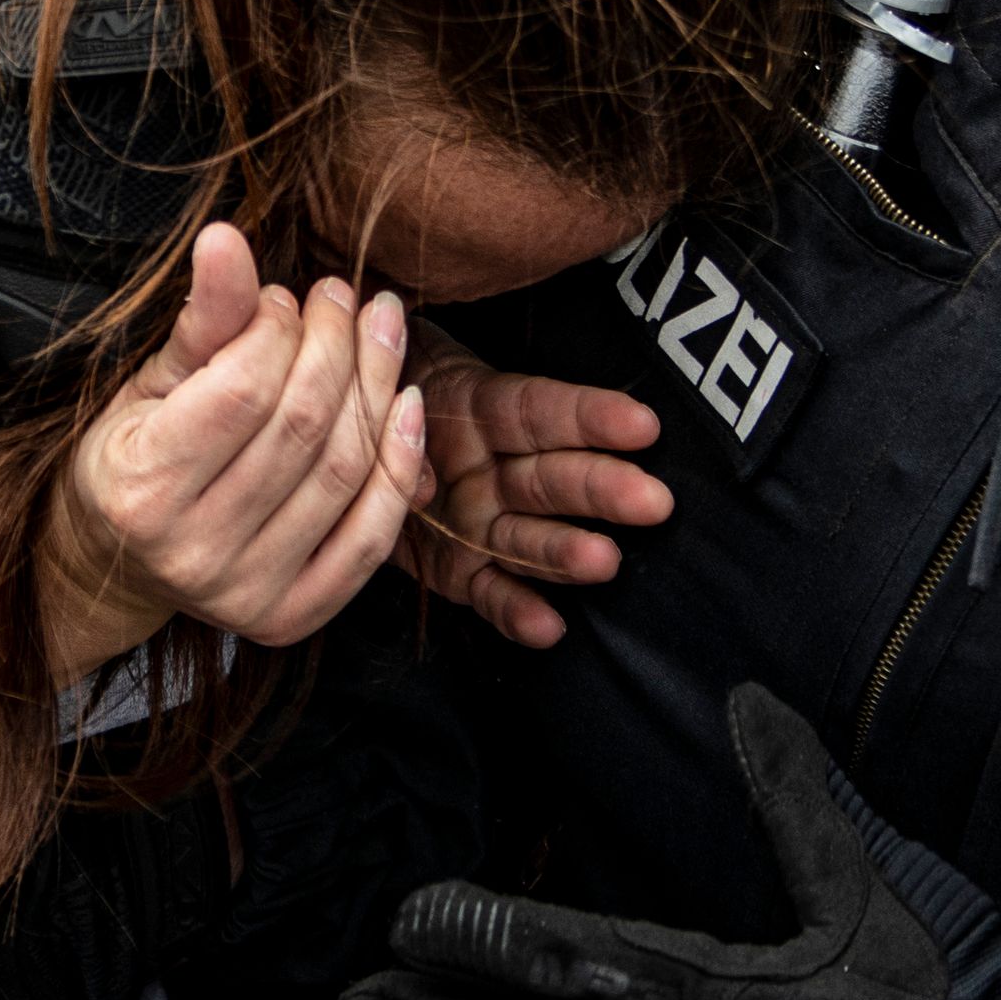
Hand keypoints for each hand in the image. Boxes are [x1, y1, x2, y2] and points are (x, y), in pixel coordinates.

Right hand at [47, 222, 424, 659]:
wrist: (118, 562)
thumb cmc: (134, 456)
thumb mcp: (150, 382)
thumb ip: (201, 318)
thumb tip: (226, 237)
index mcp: (141, 487)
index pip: (244, 389)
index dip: (281, 329)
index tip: (287, 299)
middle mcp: (192, 551)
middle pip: (303, 428)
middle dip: (337, 345)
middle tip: (345, 299)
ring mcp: (245, 594)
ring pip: (345, 473)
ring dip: (378, 388)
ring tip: (378, 332)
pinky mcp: (290, 619)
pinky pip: (370, 538)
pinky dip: (400, 467)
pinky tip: (407, 406)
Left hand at [400, 354, 667, 646]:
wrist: (346, 449)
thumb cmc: (376, 392)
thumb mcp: (378, 370)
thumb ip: (396, 398)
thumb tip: (418, 460)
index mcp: (480, 409)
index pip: (542, 411)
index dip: (590, 418)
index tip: (642, 425)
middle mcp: (495, 470)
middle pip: (553, 479)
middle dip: (603, 490)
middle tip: (655, 502)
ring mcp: (483, 524)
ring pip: (532, 539)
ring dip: (567, 554)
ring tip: (605, 564)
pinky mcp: (462, 572)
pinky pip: (491, 594)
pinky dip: (517, 613)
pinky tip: (549, 629)